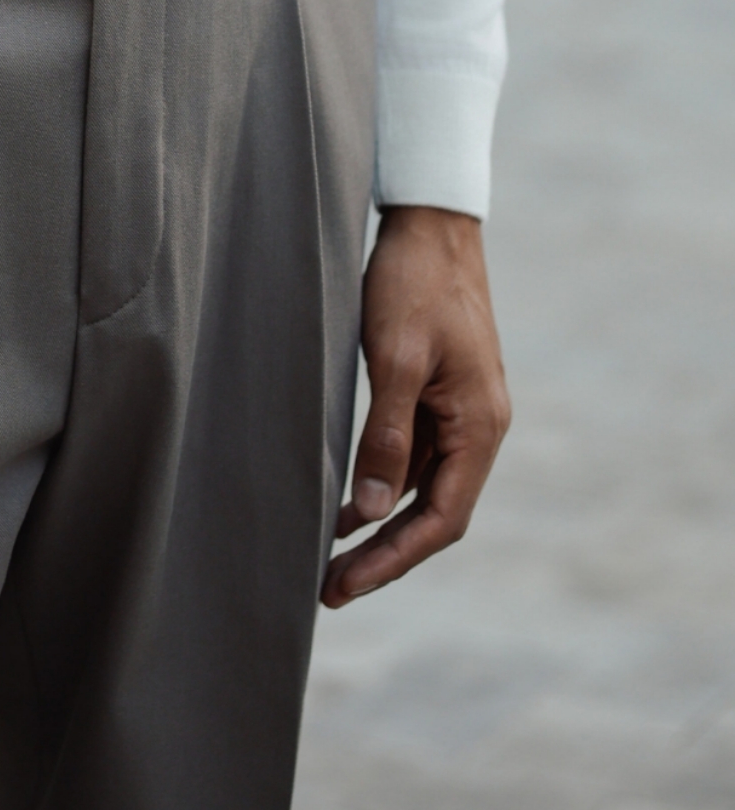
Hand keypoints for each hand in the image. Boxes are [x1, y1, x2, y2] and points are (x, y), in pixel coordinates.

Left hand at [323, 204, 510, 607]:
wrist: (430, 222)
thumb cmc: (413, 283)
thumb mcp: (395, 359)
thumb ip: (386, 435)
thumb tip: (373, 509)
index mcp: (480, 426)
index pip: (441, 520)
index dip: (393, 559)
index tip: (343, 585)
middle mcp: (478, 427)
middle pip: (434, 513)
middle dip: (384, 553)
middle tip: (330, 588)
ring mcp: (461, 410)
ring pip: (423, 487)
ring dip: (381, 522)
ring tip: (328, 554)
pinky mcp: (440, 392)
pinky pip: (414, 455)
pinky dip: (382, 482)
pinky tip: (345, 497)